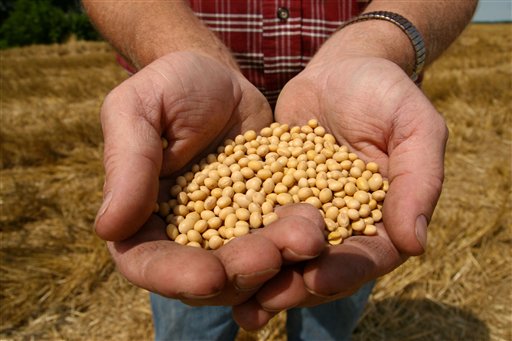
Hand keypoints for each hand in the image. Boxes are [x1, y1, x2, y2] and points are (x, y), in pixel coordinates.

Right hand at [94, 51, 294, 306]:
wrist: (219, 75)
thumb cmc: (170, 86)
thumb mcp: (139, 110)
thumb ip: (127, 165)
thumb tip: (109, 228)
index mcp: (141, 217)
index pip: (148, 263)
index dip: (175, 276)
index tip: (209, 275)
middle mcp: (185, 233)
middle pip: (207, 276)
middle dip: (240, 272)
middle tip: (272, 256)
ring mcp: (228, 228)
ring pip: (251, 264)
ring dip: (278, 261)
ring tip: (306, 237)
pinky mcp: (263, 213)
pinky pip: (281, 235)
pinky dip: (298, 238)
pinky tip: (317, 226)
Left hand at [232, 56, 447, 328]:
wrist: (340, 70)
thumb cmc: (384, 93)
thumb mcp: (413, 126)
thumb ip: (419, 180)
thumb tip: (416, 244)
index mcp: (381, 218)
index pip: (367, 257)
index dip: (345, 271)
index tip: (318, 279)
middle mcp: (341, 225)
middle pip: (320, 266)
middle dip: (292, 286)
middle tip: (260, 304)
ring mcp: (303, 213)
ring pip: (283, 254)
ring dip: (260, 278)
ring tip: (233, 300)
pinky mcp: (271, 196)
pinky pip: (254, 222)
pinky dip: (237, 241)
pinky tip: (210, 257)